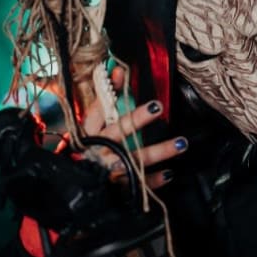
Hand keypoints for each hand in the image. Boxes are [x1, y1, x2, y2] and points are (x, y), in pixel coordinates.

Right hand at [80, 66, 187, 189]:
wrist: (75, 186)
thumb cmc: (87, 151)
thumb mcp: (92, 127)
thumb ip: (105, 100)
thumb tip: (117, 69)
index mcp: (89, 134)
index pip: (97, 111)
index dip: (109, 92)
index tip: (121, 73)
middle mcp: (98, 150)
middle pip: (118, 132)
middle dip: (137, 119)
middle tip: (157, 106)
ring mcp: (108, 169)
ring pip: (135, 158)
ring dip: (159, 151)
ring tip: (181, 143)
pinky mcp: (118, 187)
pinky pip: (139, 184)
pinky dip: (154, 179)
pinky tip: (169, 173)